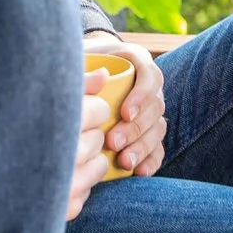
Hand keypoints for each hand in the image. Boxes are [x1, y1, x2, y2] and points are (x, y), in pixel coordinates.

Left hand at [66, 32, 166, 220]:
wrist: (75, 78)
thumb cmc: (74, 67)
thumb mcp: (75, 61)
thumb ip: (82, 69)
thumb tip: (99, 78)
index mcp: (136, 61)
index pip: (150, 77)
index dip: (142, 96)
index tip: (124, 114)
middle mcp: (148, 85)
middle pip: (155, 107)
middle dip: (136, 128)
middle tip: (113, 143)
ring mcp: (150, 110)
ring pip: (157, 129)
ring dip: (143, 147)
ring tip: (124, 161)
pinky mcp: (147, 132)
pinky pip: (158, 147)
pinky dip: (151, 160)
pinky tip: (139, 171)